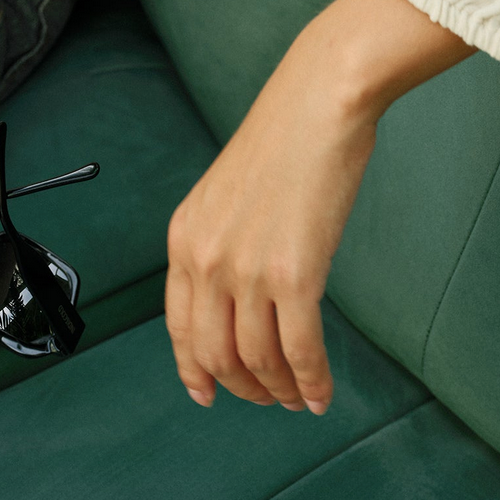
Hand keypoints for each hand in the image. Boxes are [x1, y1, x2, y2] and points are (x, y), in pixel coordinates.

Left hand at [164, 0, 475, 412]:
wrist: (319, 101)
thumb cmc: (287, 135)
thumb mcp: (227, 190)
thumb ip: (222, 239)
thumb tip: (239, 292)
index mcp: (185, 236)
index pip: (178, 327)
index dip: (193, 369)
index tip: (207, 392)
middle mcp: (207, 258)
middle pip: (215, 354)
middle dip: (242, 387)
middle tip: (268, 398)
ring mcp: (248, 270)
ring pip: (257, 361)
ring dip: (280, 390)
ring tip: (300, 397)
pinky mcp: (294, 275)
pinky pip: (299, 350)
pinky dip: (311, 381)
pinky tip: (321, 391)